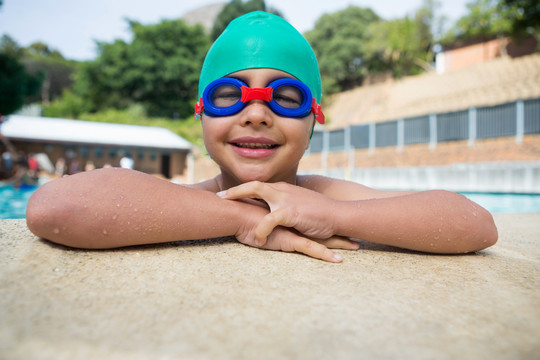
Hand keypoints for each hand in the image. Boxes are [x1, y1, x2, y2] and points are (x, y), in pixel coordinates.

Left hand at [218, 181, 339, 245]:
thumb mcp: (299, 207)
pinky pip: (268, 220)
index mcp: (284, 190)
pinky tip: (257, 239)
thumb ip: (284, 208)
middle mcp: (283, 190)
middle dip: (234, 191)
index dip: (241, 189)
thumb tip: (272, 214)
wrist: (339, 215)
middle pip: (253, 184)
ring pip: (257, 194)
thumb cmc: (320, 214)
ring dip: (240, 202)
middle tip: (219, 198)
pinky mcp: (290, 212)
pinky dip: (260, 229)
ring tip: (229, 215)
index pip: (258, 185)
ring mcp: (286, 199)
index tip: (226, 195)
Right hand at [237, 225, 358, 262]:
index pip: (305, 220)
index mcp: (286, 216)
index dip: (319, 223)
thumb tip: (256, 226)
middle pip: (318, 227)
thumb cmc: (239, 217)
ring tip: (356, 246)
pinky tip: (338, 261)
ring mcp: (293, 230)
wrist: (235, 214)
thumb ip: (258, 222)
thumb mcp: (252, 221)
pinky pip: (310, 249)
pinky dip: (325, 255)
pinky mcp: (289, 239)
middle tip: (352, 236)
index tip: (332, 226)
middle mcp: (293, 222)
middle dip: (336, 232)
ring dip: (338, 243)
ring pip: (320, 238)